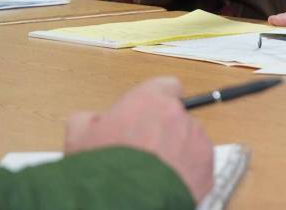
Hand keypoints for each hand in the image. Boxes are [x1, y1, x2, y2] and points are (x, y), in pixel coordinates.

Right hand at [64, 77, 213, 201]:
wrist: (123, 202)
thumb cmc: (101, 167)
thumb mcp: (79, 136)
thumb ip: (89, 118)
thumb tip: (90, 120)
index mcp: (150, 100)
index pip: (166, 86)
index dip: (156, 101)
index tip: (147, 115)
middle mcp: (177, 115)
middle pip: (177, 116)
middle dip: (164, 130)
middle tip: (145, 151)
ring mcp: (196, 141)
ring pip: (190, 141)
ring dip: (178, 151)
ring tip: (155, 172)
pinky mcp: (206, 168)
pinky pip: (200, 165)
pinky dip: (188, 173)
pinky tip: (167, 184)